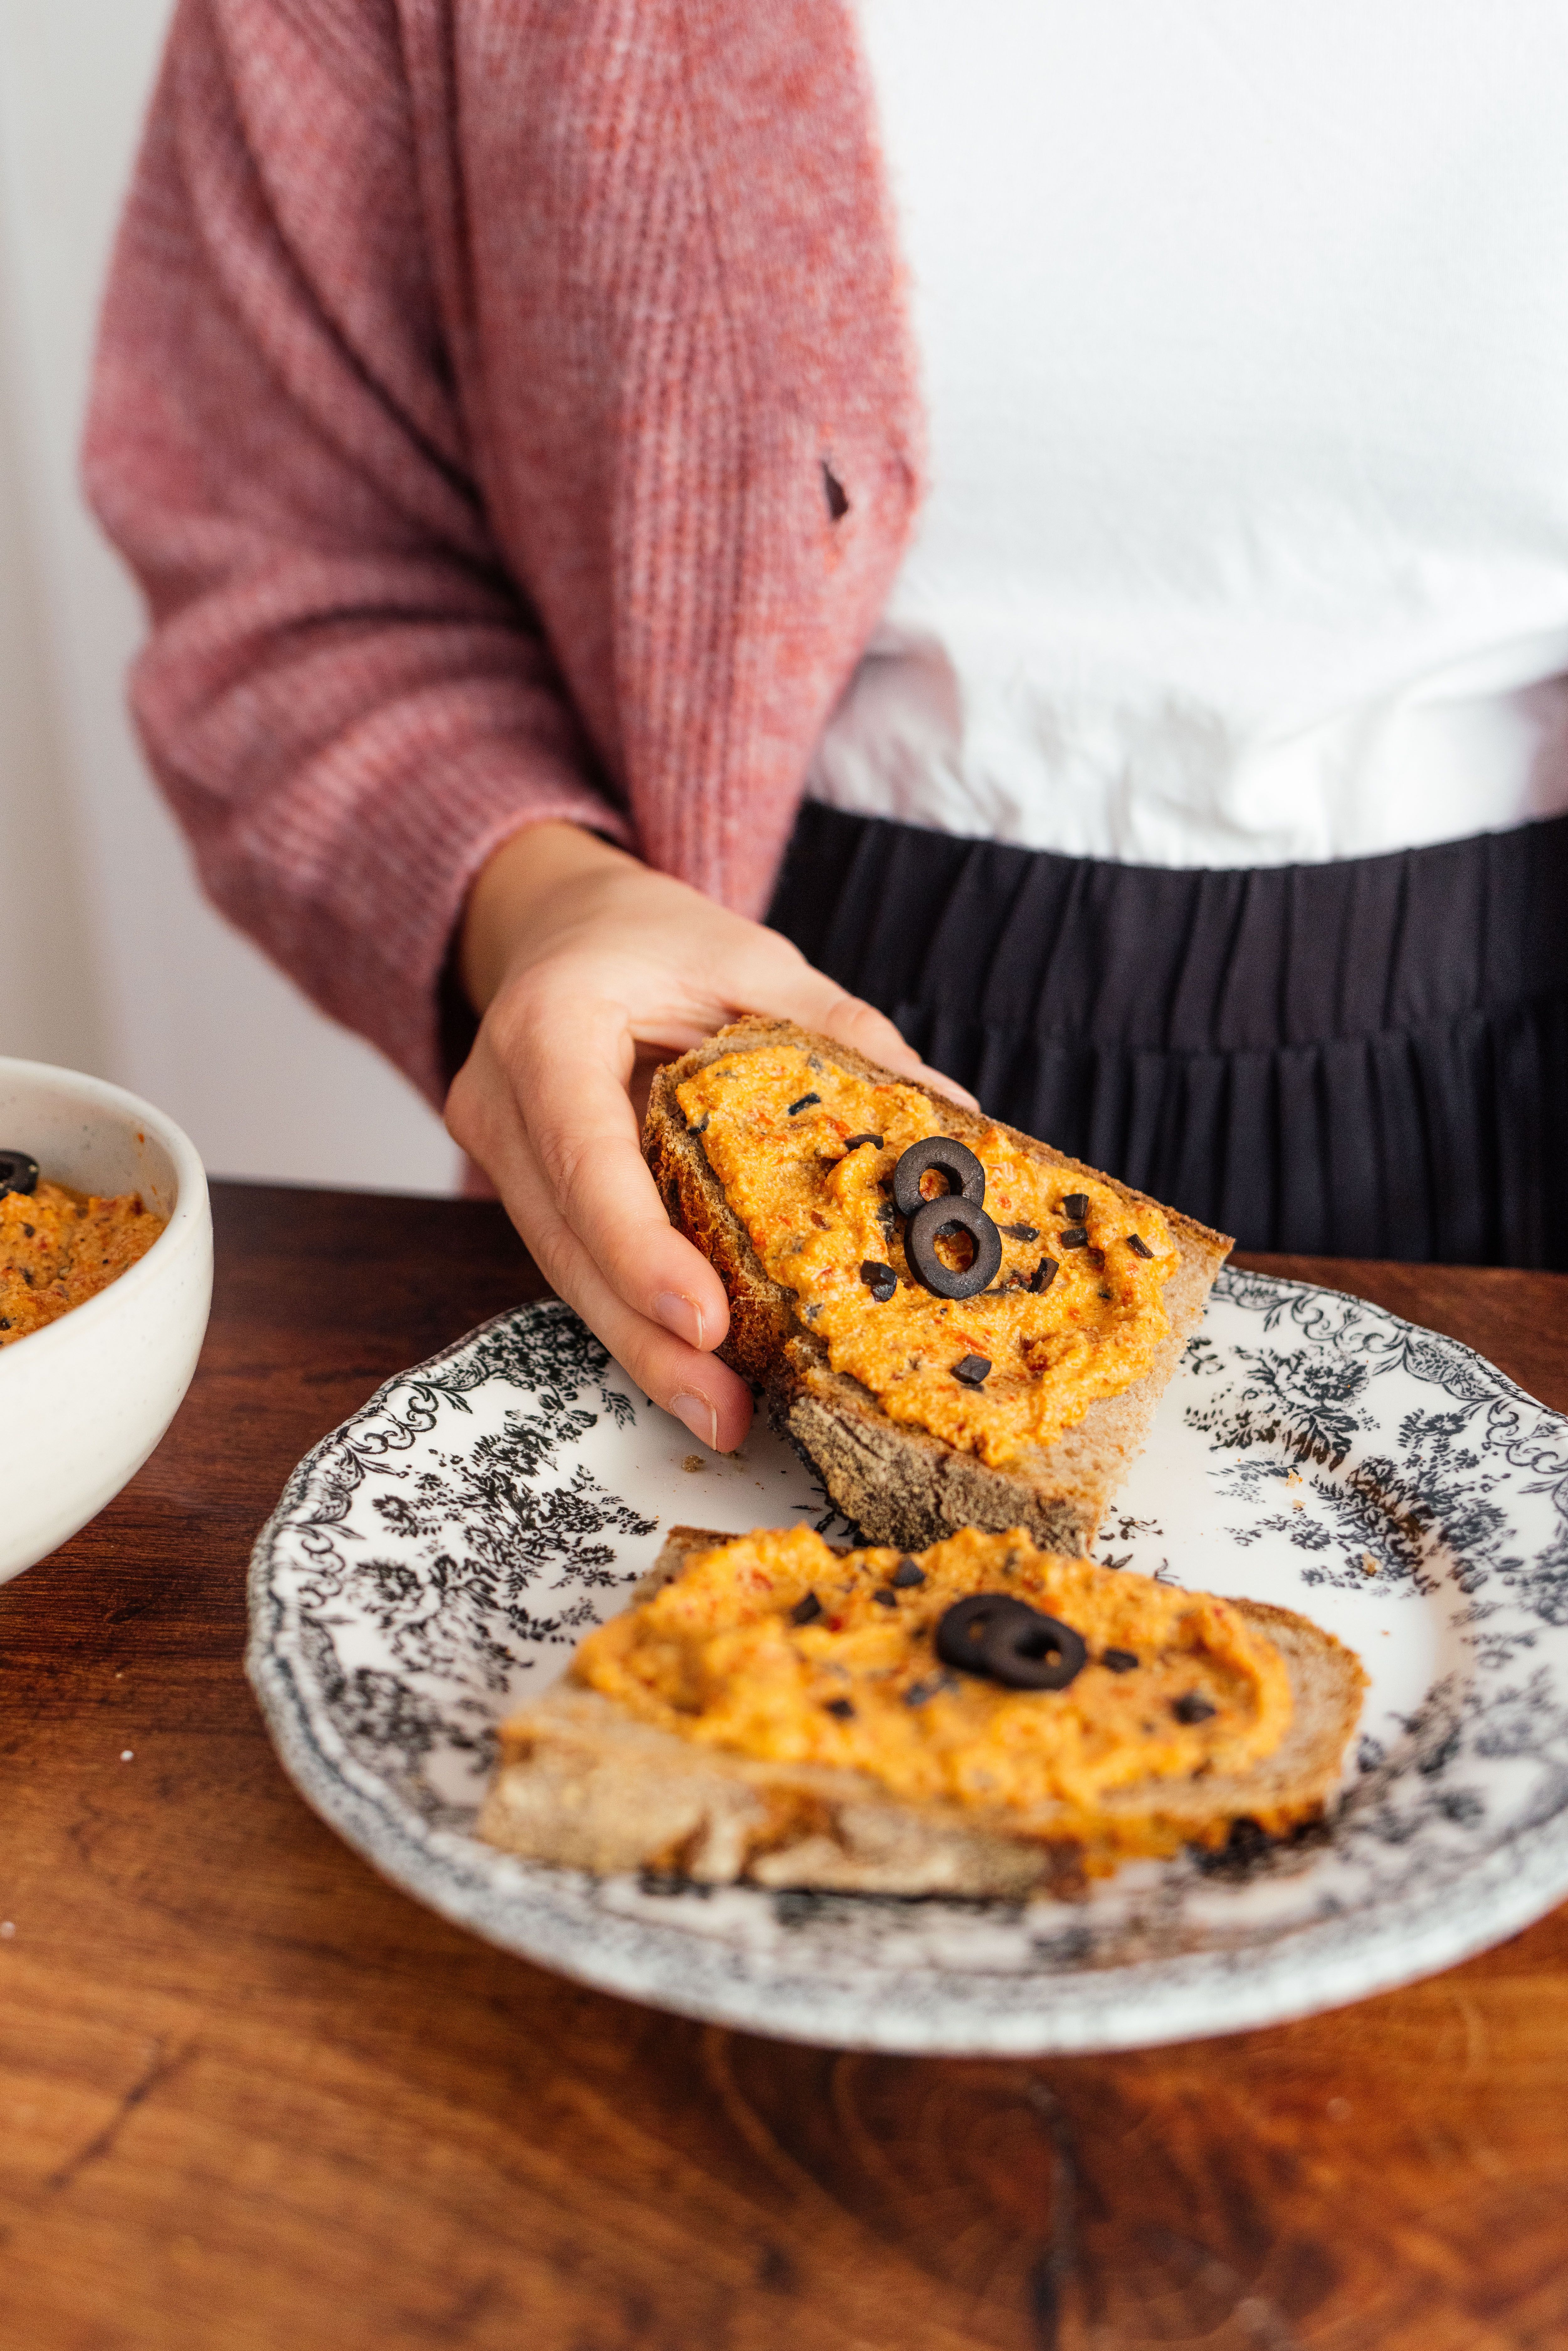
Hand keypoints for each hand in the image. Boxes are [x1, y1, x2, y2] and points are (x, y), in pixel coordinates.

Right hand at [445, 822, 976, 1452]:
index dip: (640, 1247)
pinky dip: (639, 1316)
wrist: (564, 927)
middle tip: (726, 1411)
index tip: (704, 1319)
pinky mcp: (527, 1188)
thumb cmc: (656, 938)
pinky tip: (699, 1367)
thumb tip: (951, 1111)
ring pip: (568, 1270)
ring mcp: (504, 1152)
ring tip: (724, 1414)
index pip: (586, 1154)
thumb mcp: (754, 961)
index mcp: (548, 1027)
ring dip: (643, 1349)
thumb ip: (841, 1031)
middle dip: (647, 1337)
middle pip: (570, 1241)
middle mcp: (503, 1098)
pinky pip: (582, 1263)